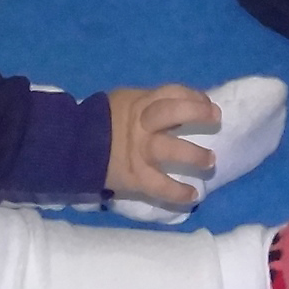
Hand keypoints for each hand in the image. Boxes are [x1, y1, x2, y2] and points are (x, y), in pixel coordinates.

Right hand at [105, 85, 218, 206]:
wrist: (73, 148)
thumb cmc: (103, 122)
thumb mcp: (124, 102)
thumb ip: (149, 104)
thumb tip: (182, 107)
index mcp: (139, 103)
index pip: (171, 93)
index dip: (194, 97)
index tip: (208, 105)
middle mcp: (141, 125)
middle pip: (171, 112)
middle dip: (197, 112)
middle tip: (216, 118)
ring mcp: (138, 151)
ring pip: (169, 150)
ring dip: (194, 156)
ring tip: (210, 161)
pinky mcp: (134, 176)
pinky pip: (159, 186)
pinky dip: (177, 192)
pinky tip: (193, 195)